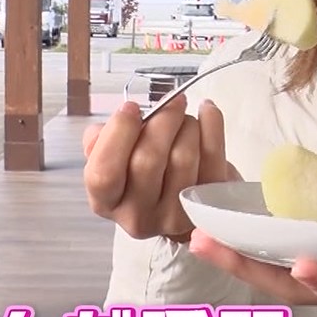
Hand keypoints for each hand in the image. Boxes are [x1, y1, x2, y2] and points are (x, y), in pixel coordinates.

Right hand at [82, 94, 236, 239]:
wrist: (190, 201)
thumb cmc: (149, 174)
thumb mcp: (117, 159)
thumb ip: (103, 140)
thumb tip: (114, 121)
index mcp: (107, 202)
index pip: (103, 173)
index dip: (118, 134)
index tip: (131, 107)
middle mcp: (138, 215)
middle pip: (146, 161)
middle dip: (161, 121)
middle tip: (172, 101)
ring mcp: (175, 215)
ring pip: (182, 158)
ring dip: (187, 125)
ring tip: (186, 117)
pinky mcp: (208, 205)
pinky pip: (212, 157)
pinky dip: (212, 125)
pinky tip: (208, 112)